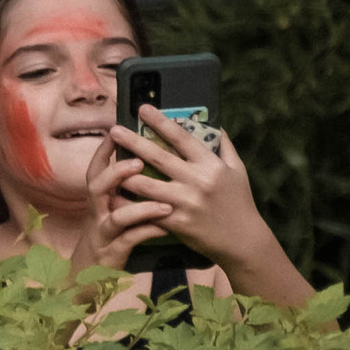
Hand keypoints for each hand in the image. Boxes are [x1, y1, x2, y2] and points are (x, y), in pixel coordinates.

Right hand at [67, 145, 174, 283]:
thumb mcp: (110, 211)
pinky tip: (167, 228)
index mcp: (98, 200)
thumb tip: (145, 162)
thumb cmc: (109, 236)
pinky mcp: (112, 253)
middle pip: (96, 187)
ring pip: (116, 217)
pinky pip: (130, 240)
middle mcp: (96, 214)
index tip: (116, 130)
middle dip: (116, 173)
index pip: (95, 170)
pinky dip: (149, 232)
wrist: (89, 276)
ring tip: (165, 204)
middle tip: (138, 162)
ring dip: (140, 208)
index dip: (103, 151)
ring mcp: (102, 233)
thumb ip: (123, 190)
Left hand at [107, 108, 276, 269]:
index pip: (182, 137)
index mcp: (210, 164)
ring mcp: (185, 202)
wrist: (242, 240)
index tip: (143, 109)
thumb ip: (224, 147)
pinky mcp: (176, 222)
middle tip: (114, 129)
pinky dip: (129, 203)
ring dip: (124, 174)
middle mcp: (197, 180)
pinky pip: (146, 209)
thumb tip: (215, 125)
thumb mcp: (237, 170)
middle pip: (158, 157)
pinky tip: (113, 196)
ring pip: (146, 184)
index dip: (161, 122)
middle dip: (133, 141)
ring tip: (107, 163)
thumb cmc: (239, 202)